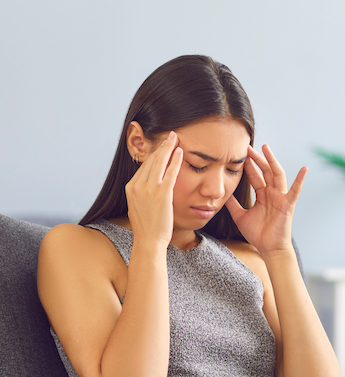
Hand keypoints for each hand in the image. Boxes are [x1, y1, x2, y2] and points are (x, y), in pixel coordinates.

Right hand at [125, 132, 182, 246]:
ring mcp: (149, 189)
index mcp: (131, 187)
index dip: (154, 154)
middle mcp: (138, 185)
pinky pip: (170, 172)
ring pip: (159, 162)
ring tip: (175, 138)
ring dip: (168, 147)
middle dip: (161, 146)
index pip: (144, 166)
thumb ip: (141, 194)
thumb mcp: (138, 207)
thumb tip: (146, 188)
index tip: (161, 147)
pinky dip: (175, 160)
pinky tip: (180, 151)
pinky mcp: (162, 194)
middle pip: (151, 160)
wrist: (148, 241)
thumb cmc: (146, 228)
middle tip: (169, 136)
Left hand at [225, 145, 306, 255]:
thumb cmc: (257, 234)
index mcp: (262, 195)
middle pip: (265, 171)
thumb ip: (233, 204)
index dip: (248, 166)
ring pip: (276, 175)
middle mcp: (272, 194)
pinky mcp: (288, 205)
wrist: (268, 248)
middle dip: (257, 159)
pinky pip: (295, 191)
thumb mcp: (240, 216)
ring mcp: (281, 198)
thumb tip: (223, 193)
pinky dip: (300, 180)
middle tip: (248, 147)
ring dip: (272, 161)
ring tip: (266, 148)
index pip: (255, 176)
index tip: (240, 154)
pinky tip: (305, 168)